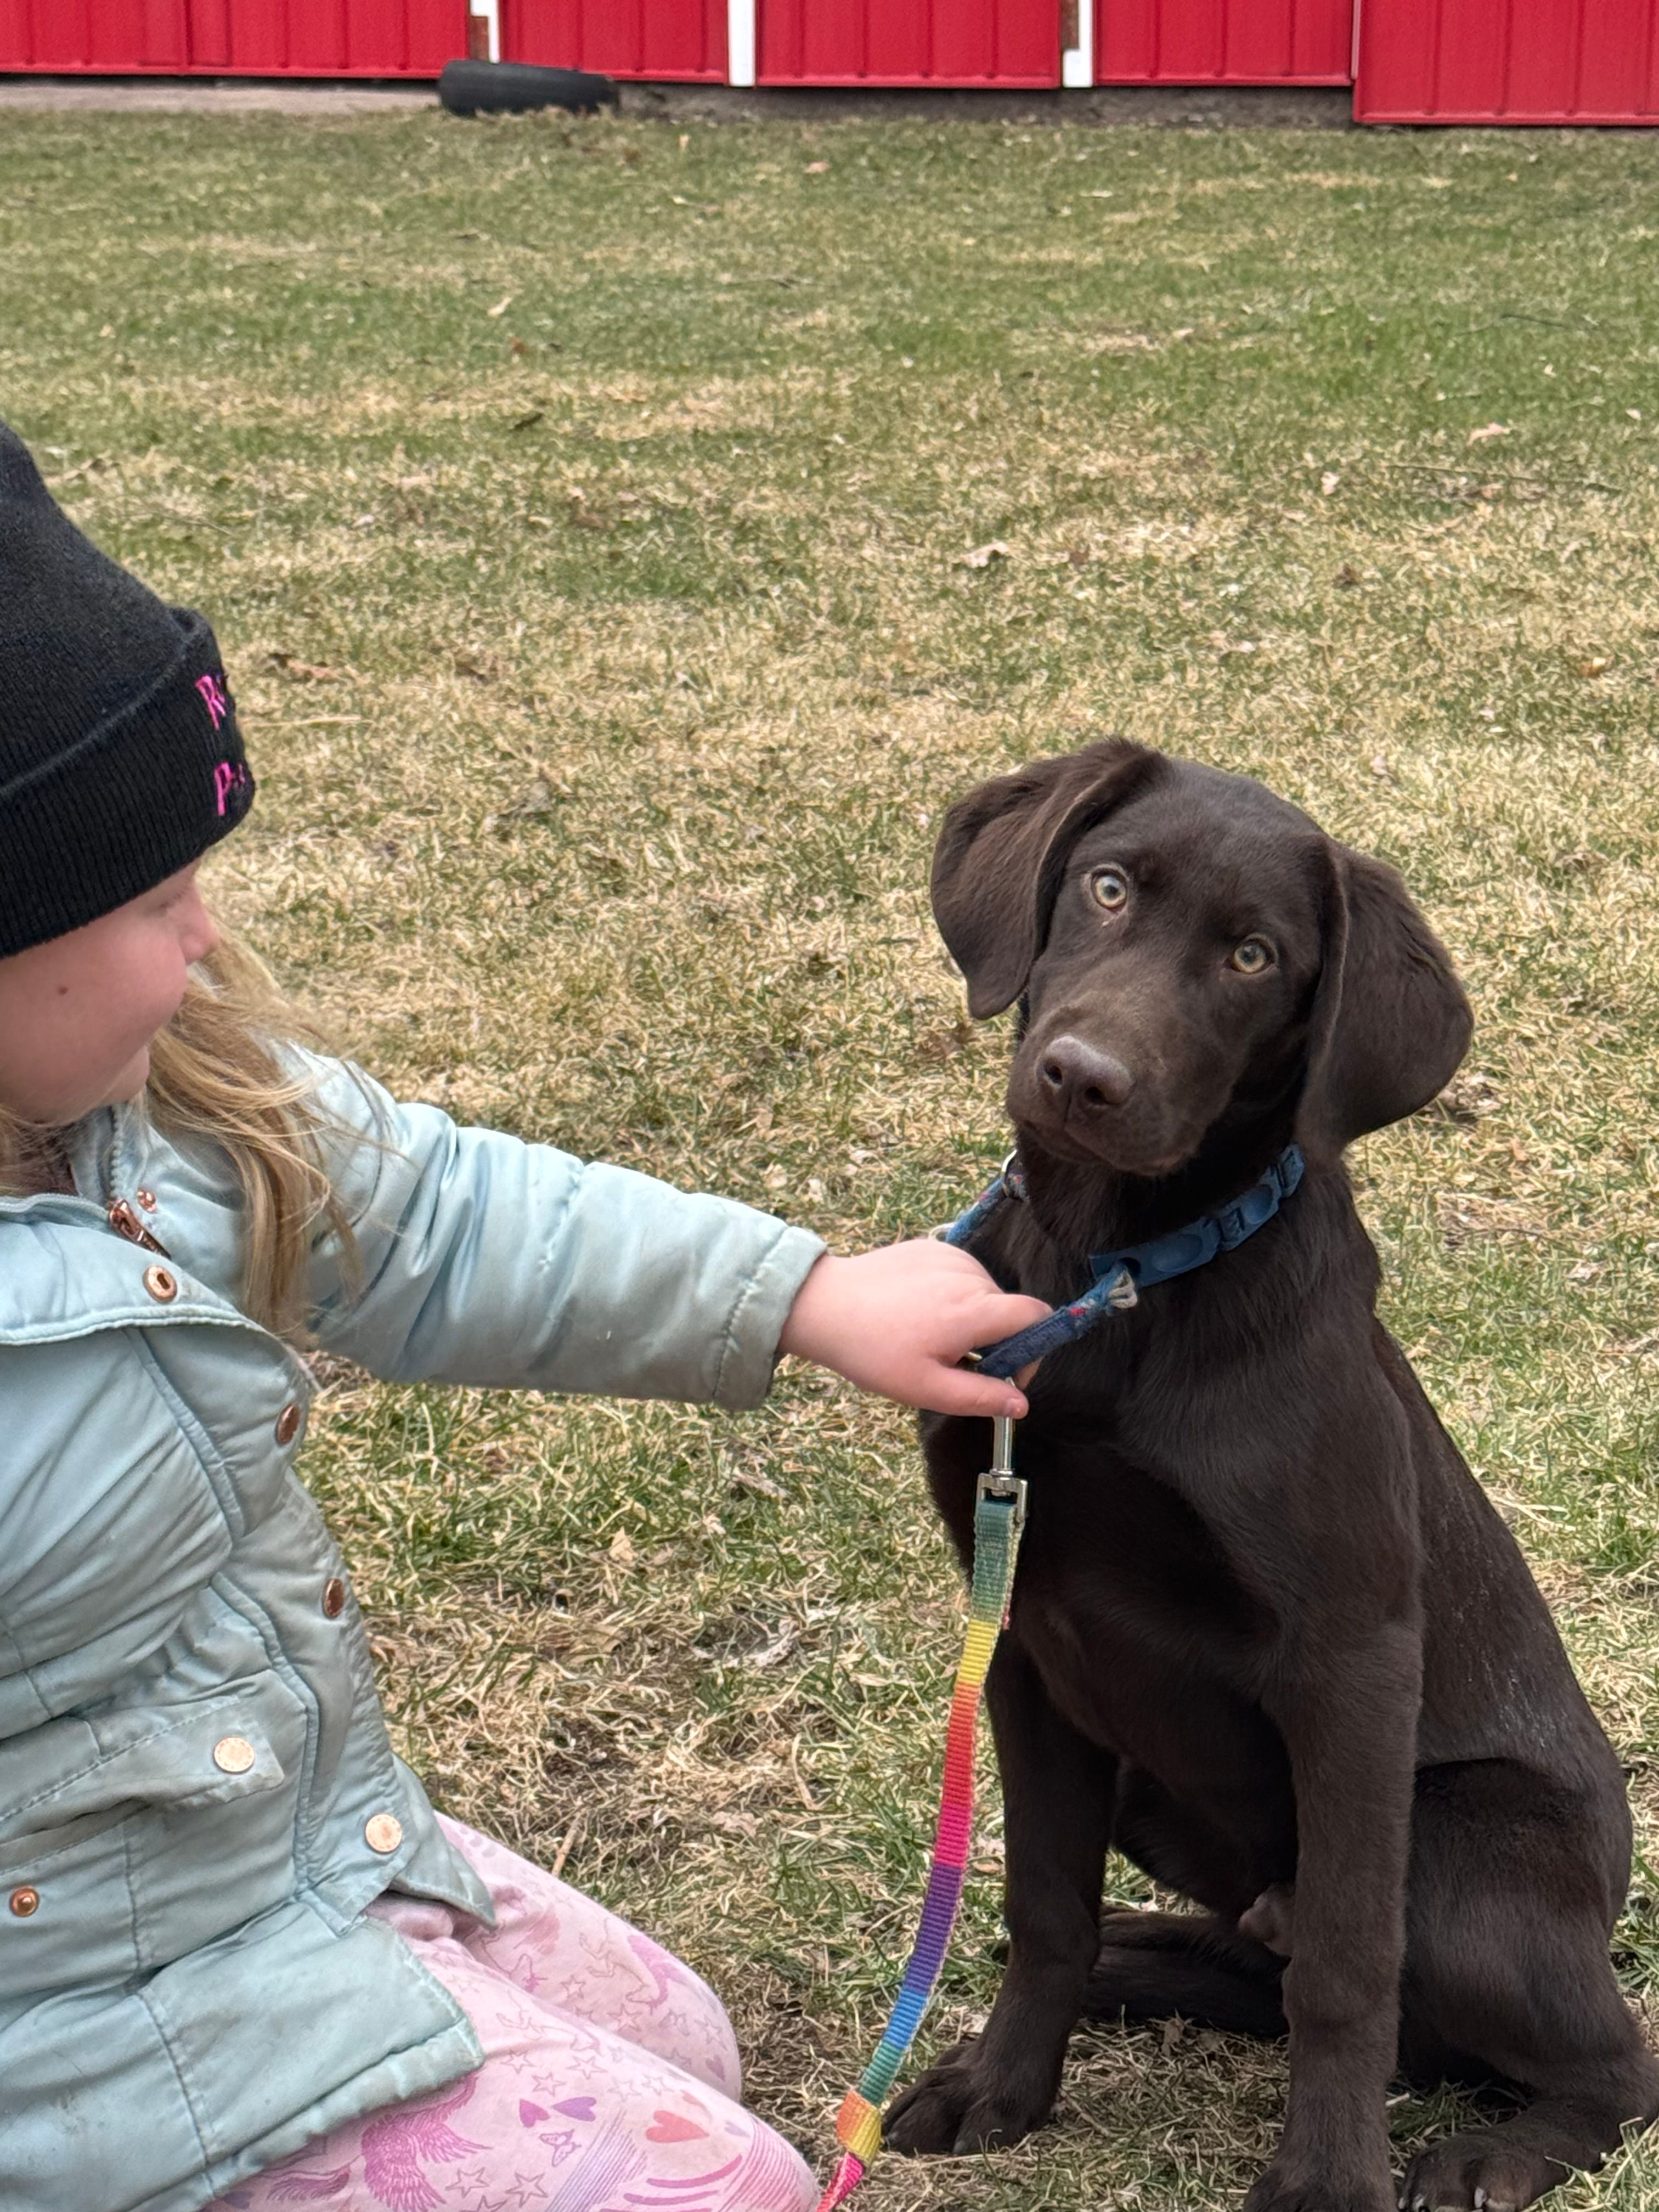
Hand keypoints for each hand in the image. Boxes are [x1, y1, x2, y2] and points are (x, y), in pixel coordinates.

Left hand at [777, 1240, 1051, 1418]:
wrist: (825, 1306)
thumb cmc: (873, 1352)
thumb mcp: (926, 1388)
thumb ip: (980, 1396)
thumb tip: (1022, 1404)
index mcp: (973, 1310)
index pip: (1037, 1316)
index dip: (1034, 1348)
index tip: (1006, 1371)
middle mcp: (969, 1274)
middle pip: (1009, 1309)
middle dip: (994, 1339)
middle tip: (952, 1361)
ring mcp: (951, 1255)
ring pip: (985, 1292)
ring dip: (972, 1317)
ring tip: (930, 1334)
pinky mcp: (932, 1246)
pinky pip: (961, 1274)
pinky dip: (953, 1294)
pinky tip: (919, 1309)